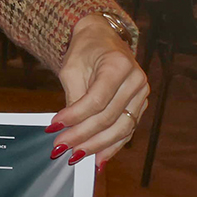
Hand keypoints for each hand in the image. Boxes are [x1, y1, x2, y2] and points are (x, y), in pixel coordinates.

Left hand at [50, 14, 149, 169]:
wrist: (103, 38)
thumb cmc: (85, 51)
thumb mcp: (72, 68)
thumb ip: (73, 96)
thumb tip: (66, 128)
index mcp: (118, 65)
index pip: (97, 99)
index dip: (76, 117)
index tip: (54, 127)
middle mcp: (136, 80)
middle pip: (109, 117)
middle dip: (84, 136)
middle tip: (62, 148)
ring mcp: (142, 94)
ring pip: (121, 128)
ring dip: (98, 146)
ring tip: (78, 157)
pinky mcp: (141, 105)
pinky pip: (127, 129)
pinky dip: (112, 145)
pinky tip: (99, 158)